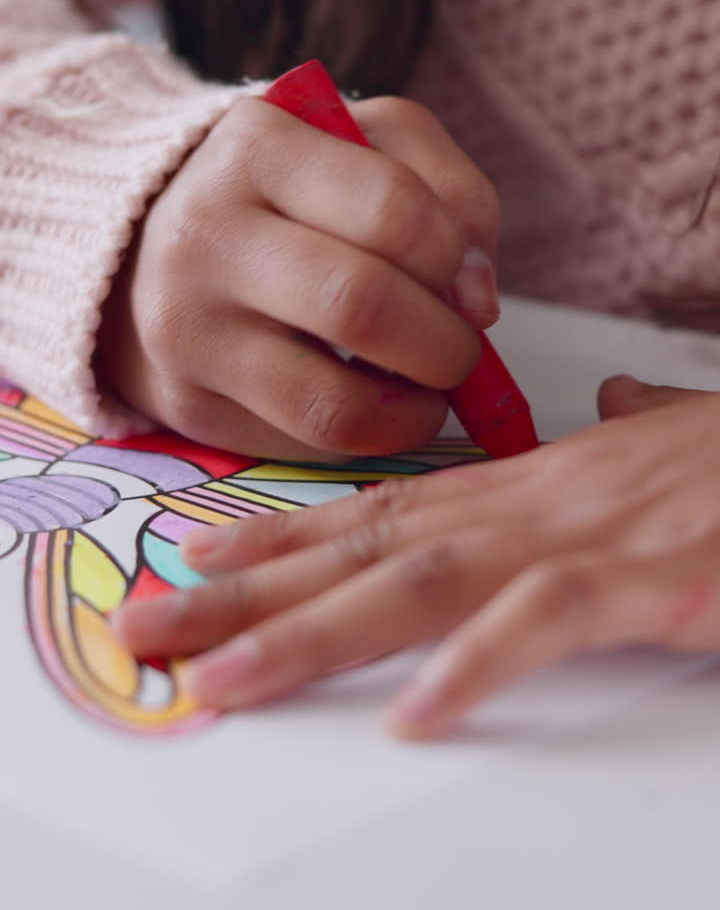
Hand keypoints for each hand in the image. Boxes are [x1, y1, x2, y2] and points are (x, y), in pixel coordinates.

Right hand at [98, 95, 498, 458]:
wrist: (155, 240)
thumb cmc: (294, 190)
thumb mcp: (372, 145)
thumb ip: (452, 195)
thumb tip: (477, 301)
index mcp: (256, 145)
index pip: (392, 209)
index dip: (455, 255)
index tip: (464, 276)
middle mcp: (204, 233)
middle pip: (361, 306)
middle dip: (445, 344)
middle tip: (459, 348)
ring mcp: (184, 327)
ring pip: (331, 404)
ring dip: (414, 411)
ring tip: (425, 390)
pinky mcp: (183, 402)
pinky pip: (304, 447)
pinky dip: (362, 436)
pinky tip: (365, 401)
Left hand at [114, 377, 719, 736]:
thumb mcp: (670, 446)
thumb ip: (627, 430)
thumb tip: (613, 403)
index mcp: (522, 488)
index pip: (378, 510)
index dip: (282, 539)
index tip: (195, 565)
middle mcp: (527, 505)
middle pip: (364, 551)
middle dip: (248, 597)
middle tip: (145, 634)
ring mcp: (580, 536)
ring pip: (421, 581)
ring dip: (316, 633)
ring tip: (225, 681)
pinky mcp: (648, 578)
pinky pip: (547, 617)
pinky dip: (479, 661)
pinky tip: (417, 714)